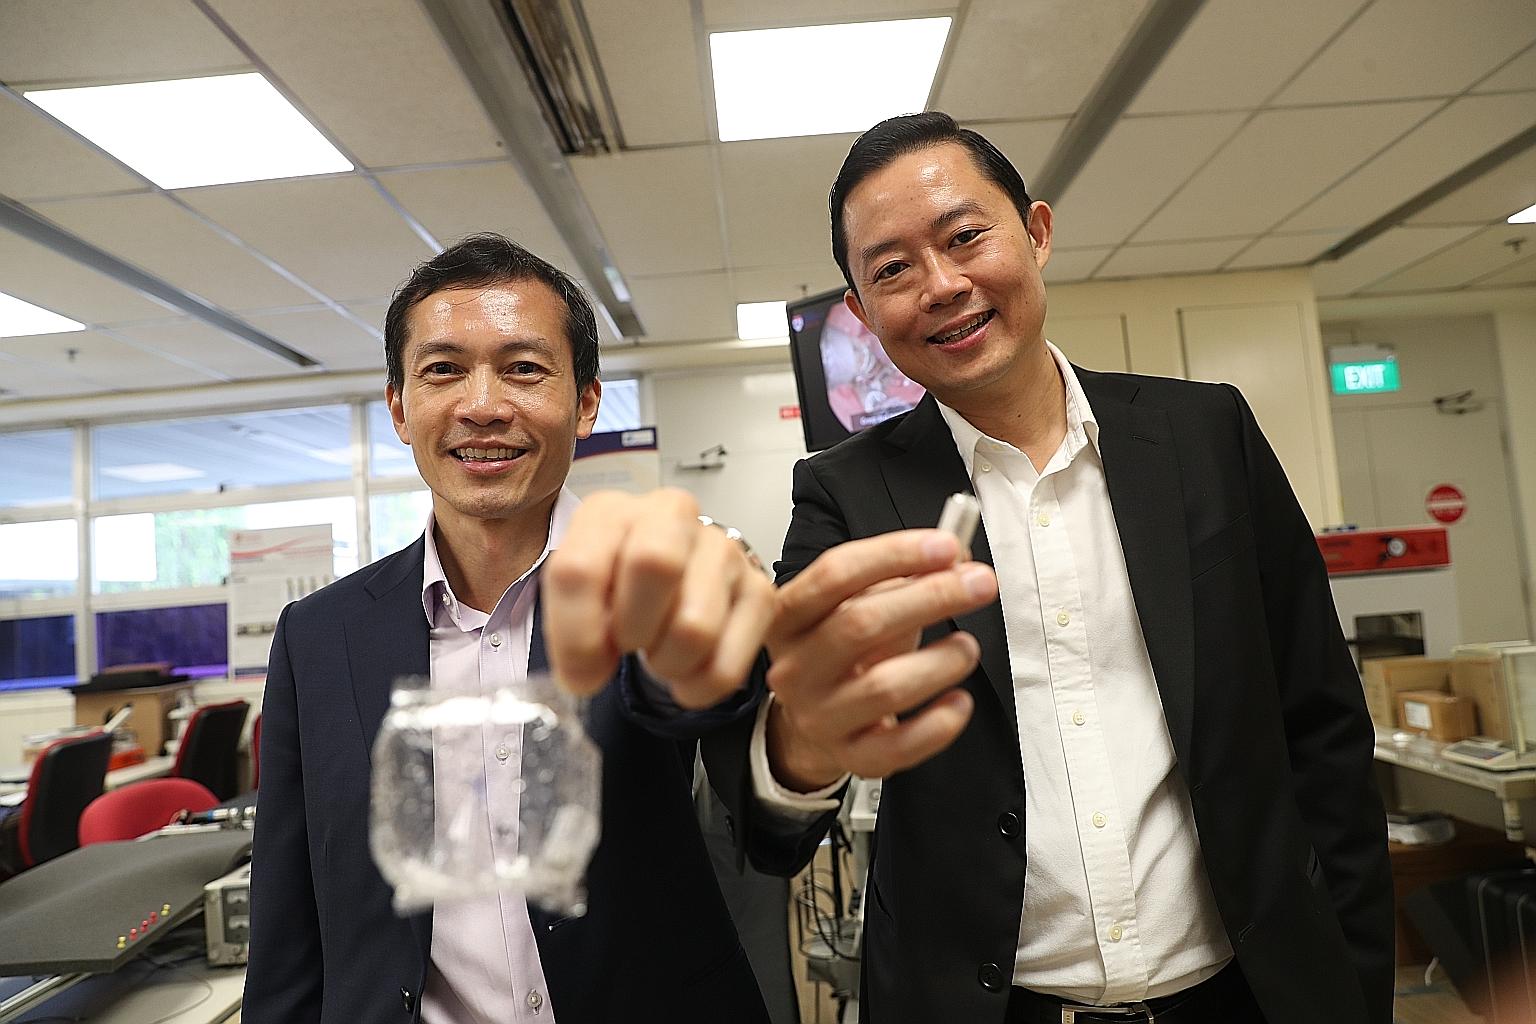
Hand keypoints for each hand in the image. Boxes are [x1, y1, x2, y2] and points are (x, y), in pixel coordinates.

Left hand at [541, 489, 774, 708]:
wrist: (666, 586)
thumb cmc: (616, 589)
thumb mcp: (577, 599)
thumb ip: (570, 634)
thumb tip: (584, 673)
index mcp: (610, 513)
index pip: (581, 569)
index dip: (576, 633)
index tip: (581, 667)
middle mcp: (670, 516)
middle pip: (654, 564)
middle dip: (632, 630)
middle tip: (627, 644)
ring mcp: (721, 550)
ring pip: (694, 628)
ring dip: (667, 664)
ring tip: (658, 652)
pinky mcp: (758, 590)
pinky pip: (727, 664)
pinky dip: (699, 685)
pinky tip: (686, 671)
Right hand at [764, 530, 997, 786]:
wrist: (814, 720)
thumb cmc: (844, 653)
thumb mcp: (859, 602)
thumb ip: (903, 575)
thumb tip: (957, 558)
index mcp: (789, 616)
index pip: (835, 574)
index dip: (895, 554)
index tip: (947, 546)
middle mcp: (795, 667)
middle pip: (861, 624)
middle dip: (931, 597)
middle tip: (979, 584)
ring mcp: (819, 715)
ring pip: (885, 687)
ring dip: (941, 661)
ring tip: (967, 647)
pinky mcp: (850, 756)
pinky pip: (901, 745)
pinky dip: (940, 723)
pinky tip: (959, 701)